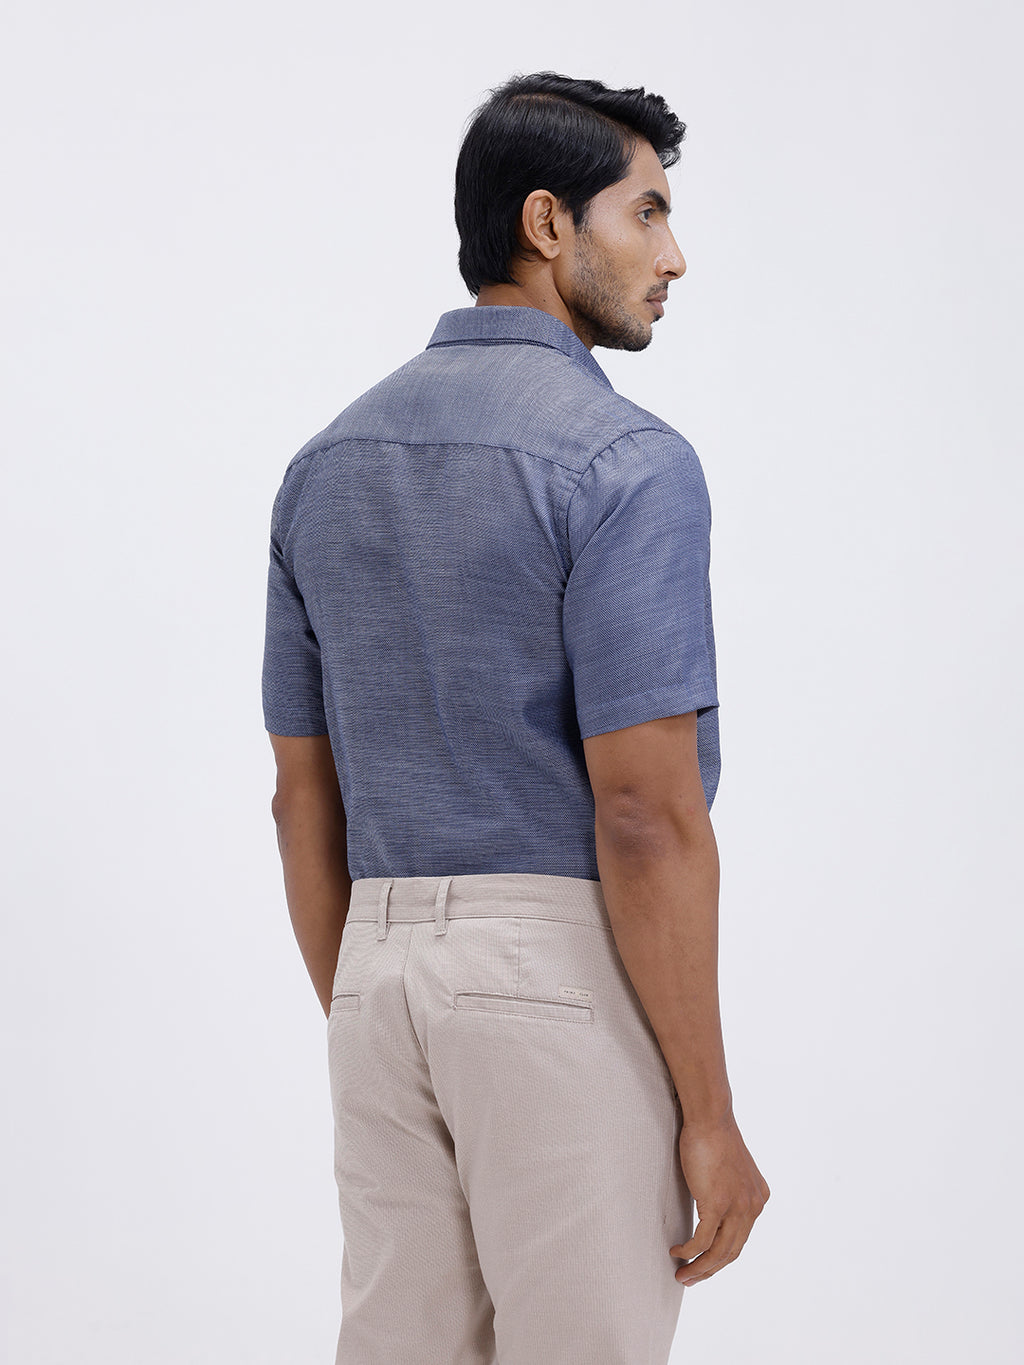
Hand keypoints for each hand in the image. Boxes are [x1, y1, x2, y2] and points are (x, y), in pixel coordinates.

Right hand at [669, 1112, 769, 1284]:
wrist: (711, 1119)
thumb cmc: (714, 1137)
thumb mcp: (729, 1171)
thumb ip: (728, 1191)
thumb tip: (713, 1207)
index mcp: (758, 1199)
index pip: (741, 1238)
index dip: (721, 1256)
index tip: (705, 1265)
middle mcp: (753, 1207)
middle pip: (732, 1252)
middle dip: (710, 1270)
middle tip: (691, 1279)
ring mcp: (737, 1207)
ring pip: (719, 1253)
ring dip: (699, 1268)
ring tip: (682, 1275)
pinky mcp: (717, 1204)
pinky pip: (702, 1240)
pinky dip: (689, 1251)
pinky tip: (677, 1252)